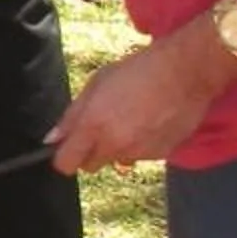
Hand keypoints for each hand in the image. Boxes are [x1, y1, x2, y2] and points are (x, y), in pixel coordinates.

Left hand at [47, 20, 233, 170]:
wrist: (184, 73)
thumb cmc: (137, 71)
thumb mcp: (97, 84)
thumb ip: (72, 116)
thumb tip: (52, 139)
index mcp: (93, 126)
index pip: (66, 164)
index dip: (64, 157)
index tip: (68, 147)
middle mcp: (114, 145)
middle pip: (90, 166)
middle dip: (90, 152)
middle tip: (101, 128)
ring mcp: (139, 153)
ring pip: (117, 161)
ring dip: (117, 148)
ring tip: (130, 119)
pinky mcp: (161, 155)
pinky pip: (141, 157)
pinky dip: (141, 146)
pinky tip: (150, 122)